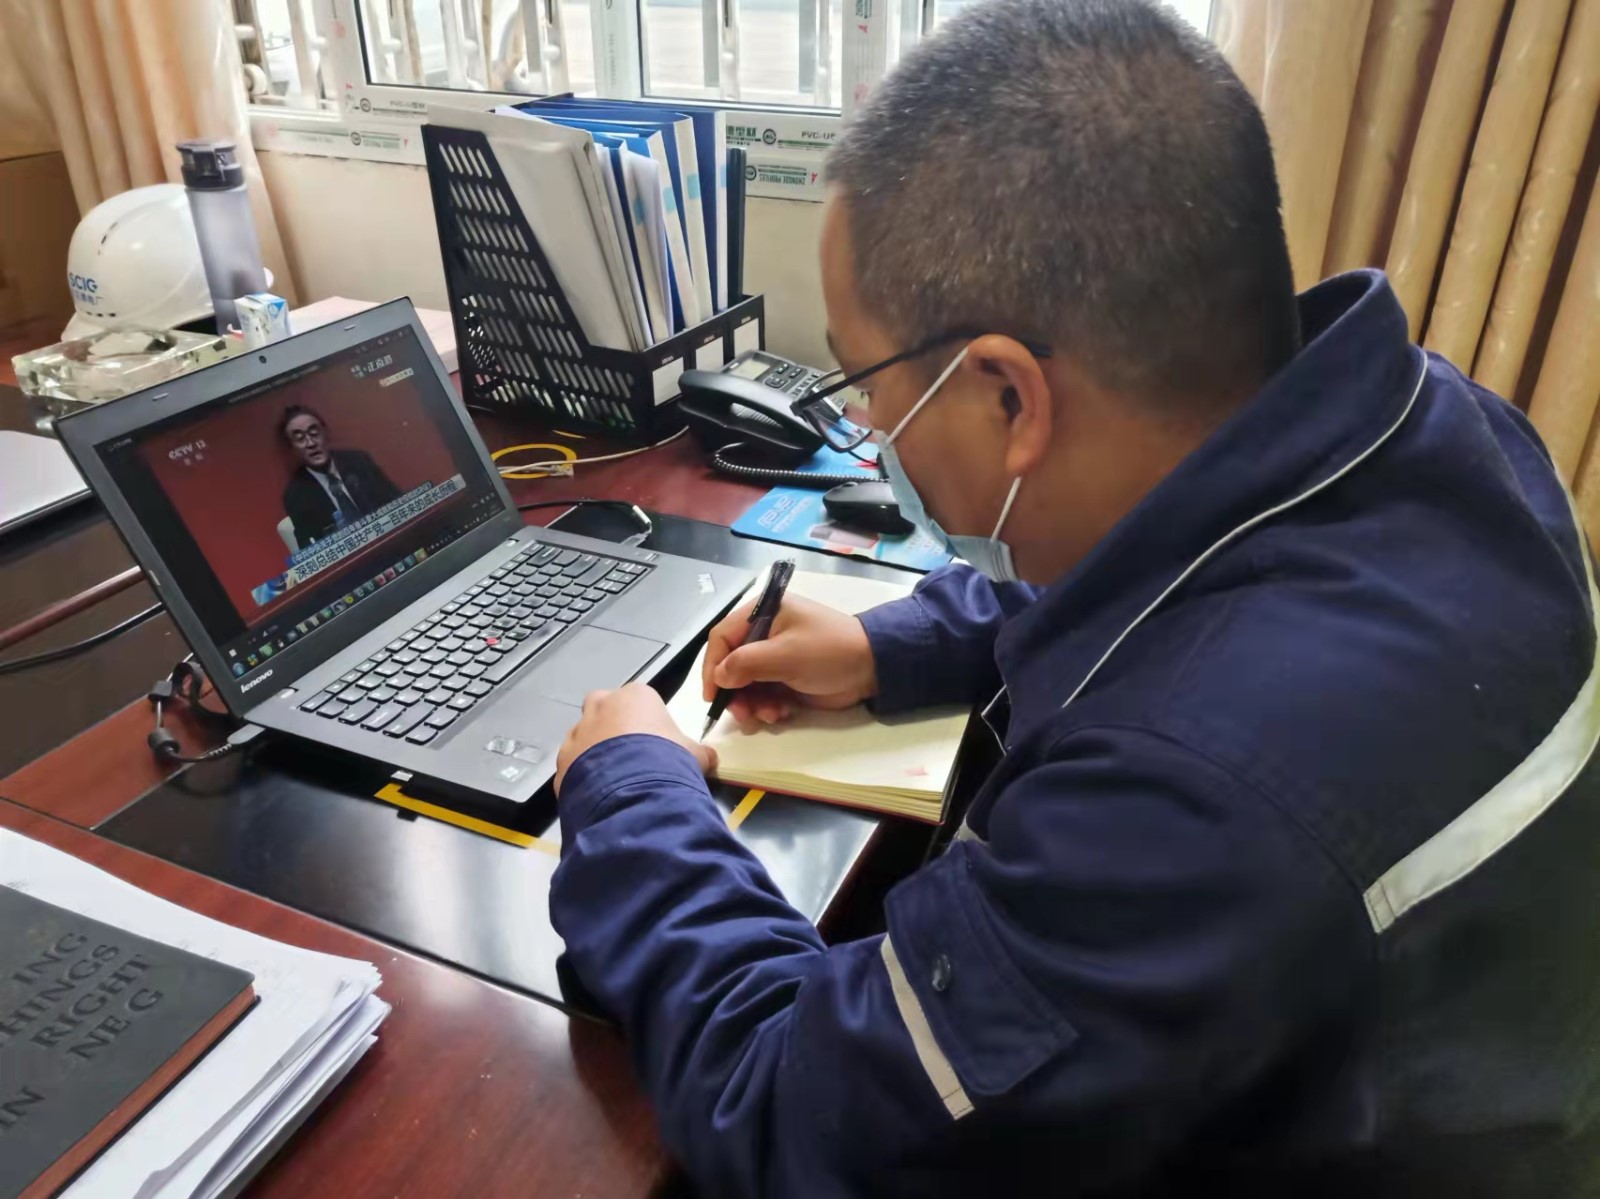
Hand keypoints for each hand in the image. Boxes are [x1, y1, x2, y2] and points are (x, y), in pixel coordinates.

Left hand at [555, 682, 715, 795]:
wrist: (632, 792)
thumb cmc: (667, 760)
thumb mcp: (695, 755)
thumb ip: (700, 753)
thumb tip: (711, 758)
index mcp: (635, 695)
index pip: (641, 700)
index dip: (649, 721)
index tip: (656, 743)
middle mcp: (601, 706)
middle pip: (605, 709)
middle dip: (613, 726)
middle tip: (631, 755)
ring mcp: (578, 732)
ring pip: (585, 737)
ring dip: (596, 752)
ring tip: (615, 780)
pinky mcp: (562, 760)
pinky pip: (573, 764)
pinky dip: (583, 775)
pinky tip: (599, 793)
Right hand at [701, 593, 877, 724]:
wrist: (872, 668)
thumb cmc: (828, 651)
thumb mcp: (785, 655)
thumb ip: (746, 663)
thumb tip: (719, 677)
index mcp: (763, 613)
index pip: (721, 637)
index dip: (712, 666)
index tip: (713, 694)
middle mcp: (764, 633)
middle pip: (731, 664)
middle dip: (735, 692)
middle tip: (743, 713)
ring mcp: (775, 657)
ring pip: (745, 684)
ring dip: (751, 704)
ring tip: (768, 716)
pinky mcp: (786, 678)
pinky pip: (763, 695)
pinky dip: (767, 707)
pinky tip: (781, 714)